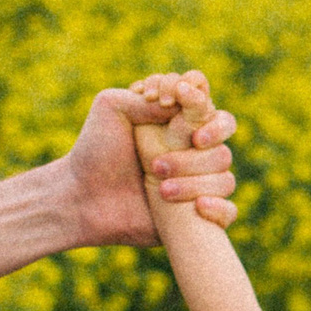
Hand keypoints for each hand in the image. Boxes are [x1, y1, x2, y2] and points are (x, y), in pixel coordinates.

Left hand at [63, 79, 238, 246]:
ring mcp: (197, 181)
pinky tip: (198, 206)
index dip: (199, 96)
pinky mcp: (196, 214)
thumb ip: (147, 97)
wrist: (82, 199)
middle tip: (189, 141)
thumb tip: (183, 103)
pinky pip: (228, 211)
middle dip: (209, 134)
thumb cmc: (94, 151)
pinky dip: (219, 208)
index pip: (205, 99)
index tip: (174, 100)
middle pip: (225, 133)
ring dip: (195, 176)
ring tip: (158, 183)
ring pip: (224, 174)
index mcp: (176, 120)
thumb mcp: (112, 107)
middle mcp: (192, 148)